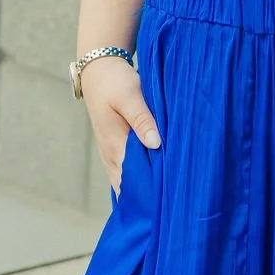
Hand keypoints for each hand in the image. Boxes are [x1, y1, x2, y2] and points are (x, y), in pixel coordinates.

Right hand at [80, 56, 160, 196]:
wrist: (98, 71)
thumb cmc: (114, 82)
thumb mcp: (129, 96)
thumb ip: (142, 120)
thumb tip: (156, 144)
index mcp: (115, 147)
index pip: (131, 182)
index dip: (149, 194)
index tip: (170, 201)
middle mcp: (112, 156)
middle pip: (131, 186)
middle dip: (150, 195)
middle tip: (177, 202)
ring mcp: (113, 153)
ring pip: (130, 179)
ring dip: (147, 185)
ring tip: (172, 195)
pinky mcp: (117, 147)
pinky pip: (130, 169)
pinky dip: (144, 174)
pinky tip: (160, 176)